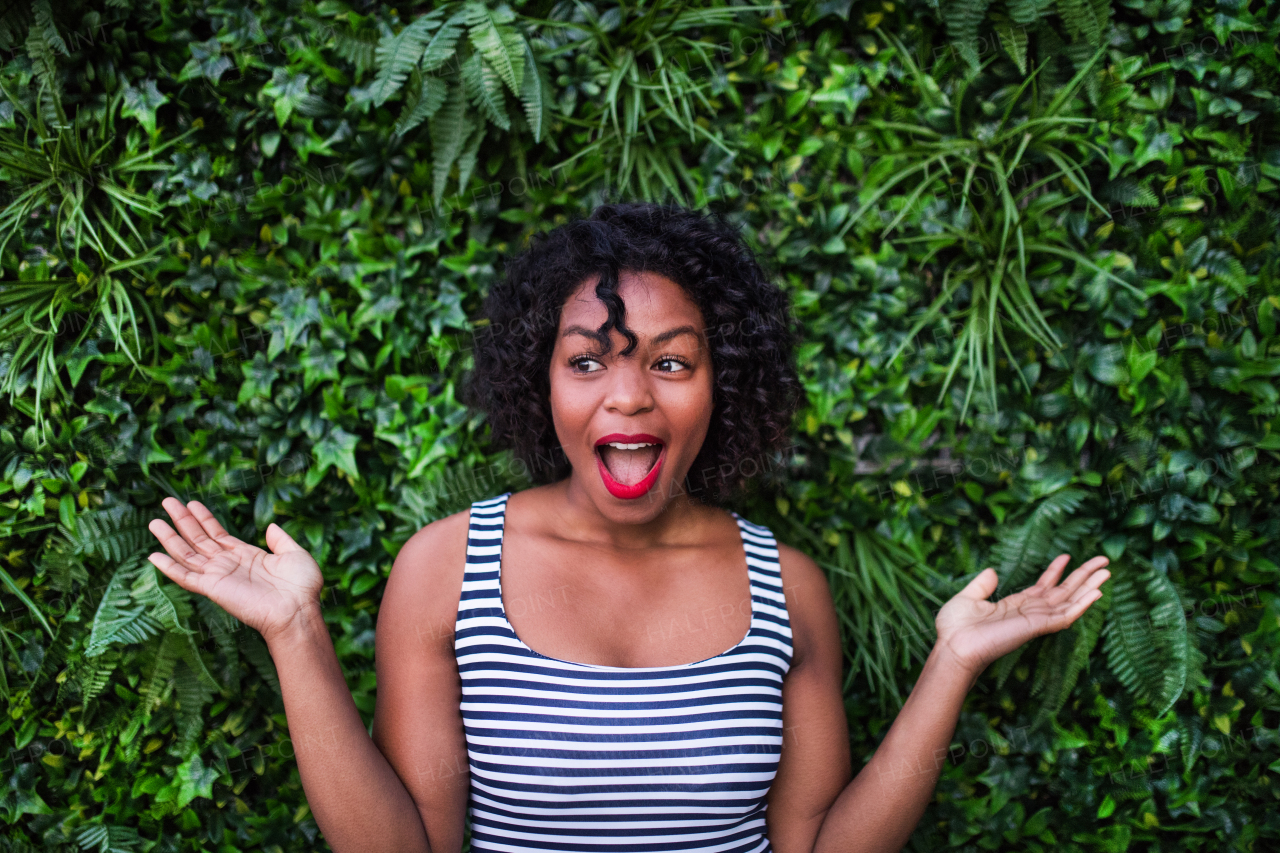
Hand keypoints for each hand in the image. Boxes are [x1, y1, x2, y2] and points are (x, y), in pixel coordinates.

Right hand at [147, 497, 323, 644]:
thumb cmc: (301, 587)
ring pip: (187, 554)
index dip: (203, 518)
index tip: (191, 503)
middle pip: (198, 539)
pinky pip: (186, 576)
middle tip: (166, 502)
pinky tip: (154, 556)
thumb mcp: (295, 555)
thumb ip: (281, 540)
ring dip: (170, 538)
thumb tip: (271, 526)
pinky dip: (169, 567)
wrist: (298, 610)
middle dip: (182, 520)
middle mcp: (229, 565)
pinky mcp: (213, 588)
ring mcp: (219, 576)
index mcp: (246, 556)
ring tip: (154, 521)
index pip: (218, 534)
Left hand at [933, 554, 1110, 676]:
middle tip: (1102, 562)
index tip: (1066, 556)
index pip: (1042, 588)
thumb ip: (981, 585)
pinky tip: (1096, 593)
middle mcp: (1029, 613)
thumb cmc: (955, 629)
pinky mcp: (1036, 627)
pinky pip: (1065, 616)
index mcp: (1014, 606)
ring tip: (1107, 572)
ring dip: (1089, 588)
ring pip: (1070, 602)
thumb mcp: (967, 598)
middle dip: (1082, 577)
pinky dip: (1081, 605)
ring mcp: (1035, 621)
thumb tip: (992, 571)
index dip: (1055, 572)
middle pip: (1063, 593)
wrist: (952, 647)